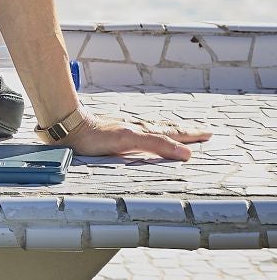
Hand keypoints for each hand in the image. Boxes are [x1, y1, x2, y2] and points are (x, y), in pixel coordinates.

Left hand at [62, 111, 210, 160]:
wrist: (70, 126)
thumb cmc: (97, 136)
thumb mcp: (131, 140)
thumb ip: (157, 145)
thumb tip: (187, 153)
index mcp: (144, 131)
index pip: (173, 133)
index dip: (191, 135)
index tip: (209, 133)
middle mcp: (138, 129)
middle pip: (167, 130)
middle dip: (186, 132)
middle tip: (204, 132)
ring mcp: (127, 131)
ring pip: (155, 131)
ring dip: (171, 133)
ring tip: (182, 133)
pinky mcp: (115, 135)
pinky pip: (141, 135)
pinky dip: (153, 136)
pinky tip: (148, 137)